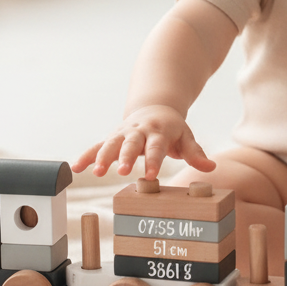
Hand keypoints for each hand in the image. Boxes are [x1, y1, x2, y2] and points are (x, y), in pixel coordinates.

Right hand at [73, 105, 215, 180]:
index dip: (154, 160)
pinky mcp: (112, 137)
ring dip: (102, 157)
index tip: (151, 176)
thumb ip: (195, 153)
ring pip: (111, 143)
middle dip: (126, 157)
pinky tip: (75, 167)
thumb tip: (211, 166)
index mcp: (159, 131)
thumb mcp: (186, 136)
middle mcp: (139, 131)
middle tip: (123, 171)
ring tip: (96, 172)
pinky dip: (86, 155)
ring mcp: (123, 133)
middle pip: (132, 144)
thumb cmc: (172, 129)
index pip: (156, 147)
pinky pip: (97, 146)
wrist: (154, 109)